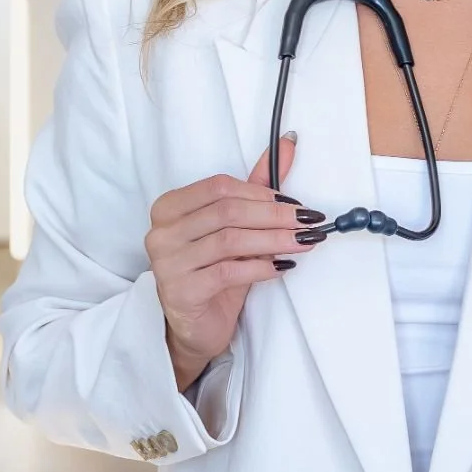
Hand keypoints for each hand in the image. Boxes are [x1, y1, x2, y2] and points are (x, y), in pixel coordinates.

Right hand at [145, 135, 325, 388]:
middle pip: (227, 212)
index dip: (261, 193)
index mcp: (170, 207)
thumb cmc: (214, 272)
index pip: (220, 188)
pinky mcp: (181, 292)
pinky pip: (228, 272)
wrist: (196, 327)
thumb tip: (289, 144)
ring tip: (304, 242)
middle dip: (275, 216)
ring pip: (230, 241)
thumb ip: (257, 186)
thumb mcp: (235, 227)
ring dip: (275, 240)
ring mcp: (167, 263)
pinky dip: (261, 267)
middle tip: (309, 221)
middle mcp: (162, 232)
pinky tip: (283, 266)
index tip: (295, 202)